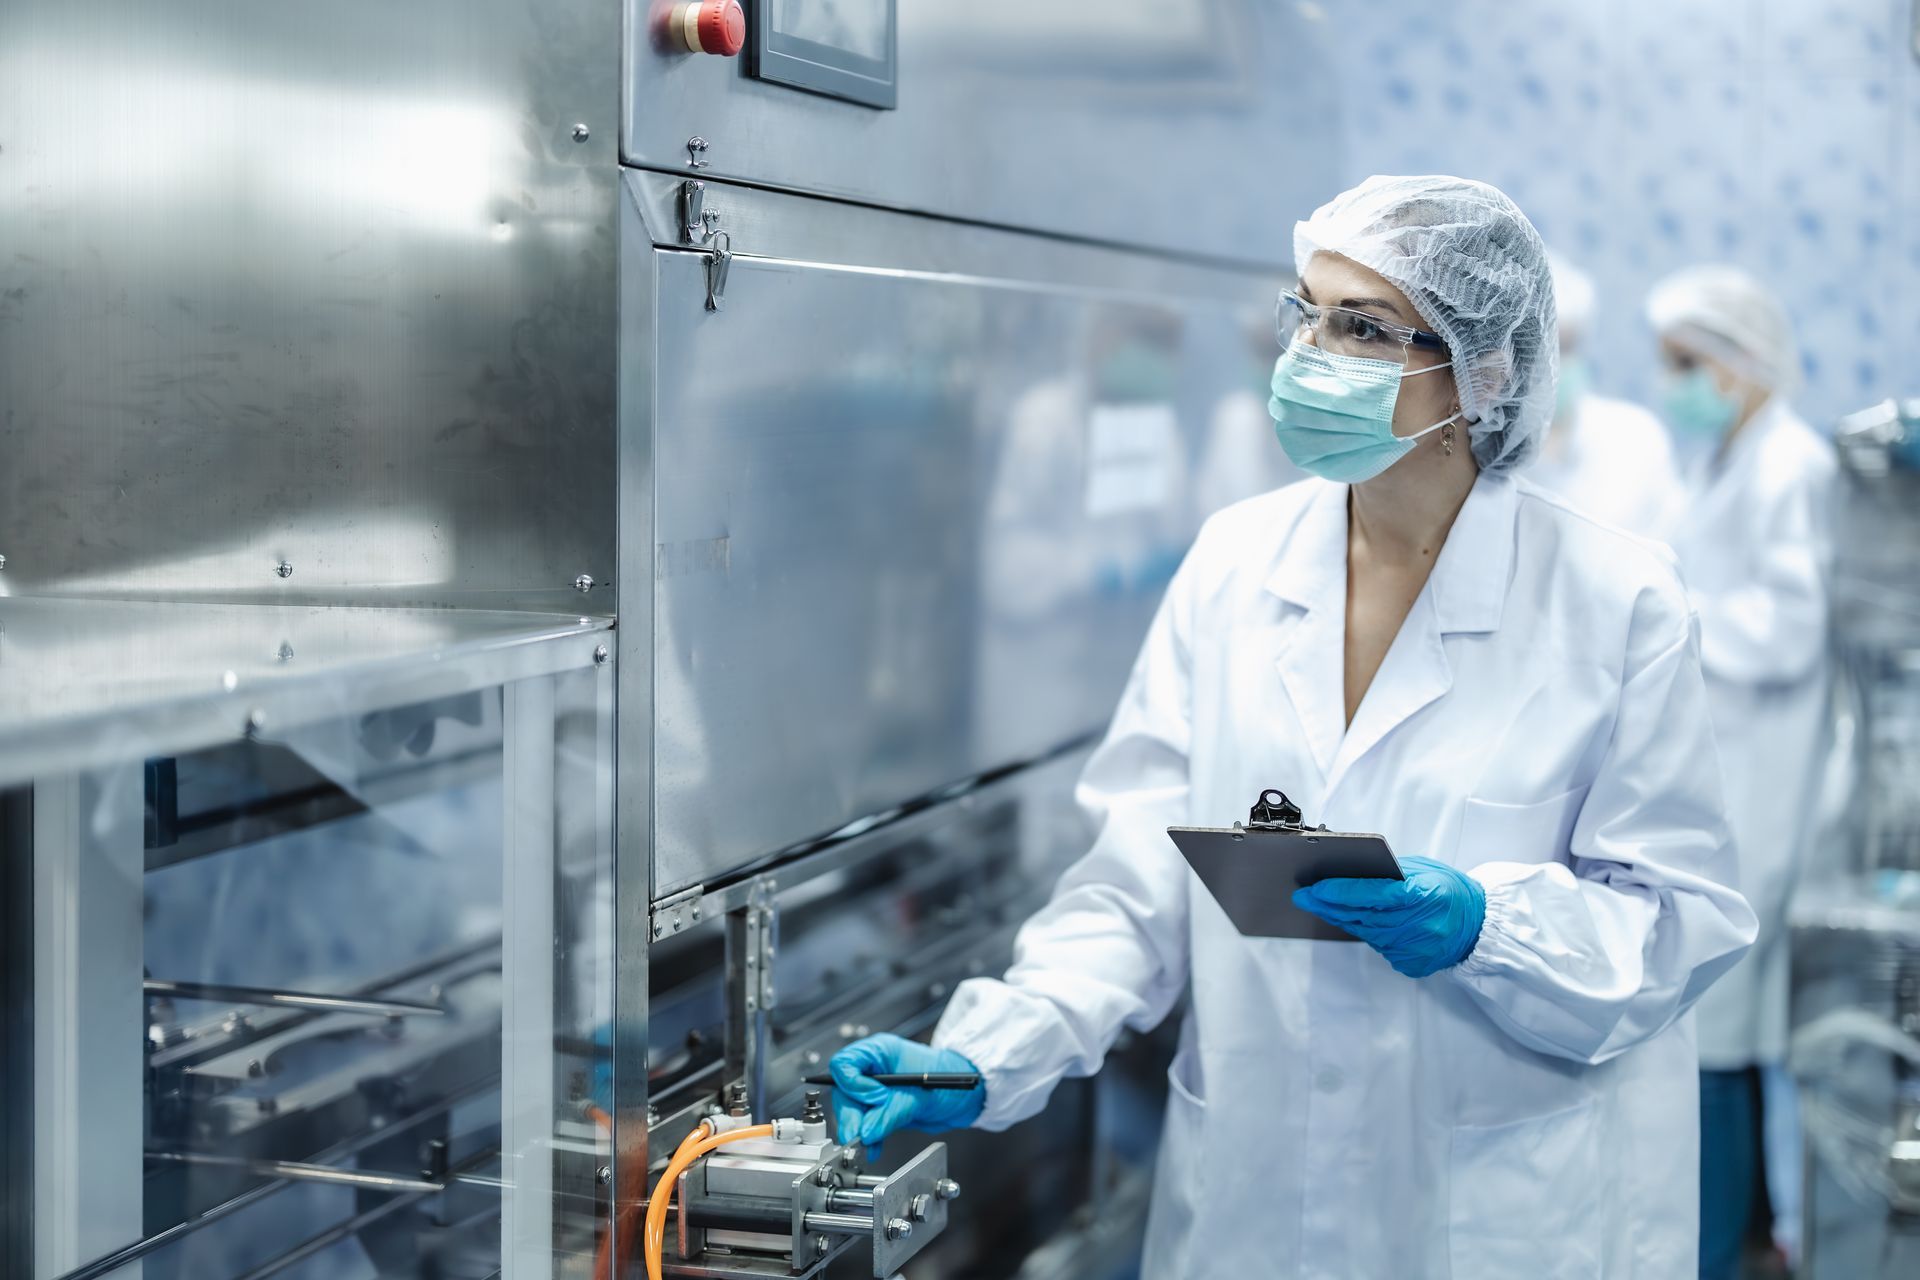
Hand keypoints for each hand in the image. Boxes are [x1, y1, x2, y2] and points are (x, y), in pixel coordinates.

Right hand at [829, 1033, 984, 1158]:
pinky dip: (868, 1136)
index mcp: (879, 1051)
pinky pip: (865, 1122)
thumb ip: (889, 1113)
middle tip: (859, 1135)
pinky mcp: (881, 1107)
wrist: (964, 1096)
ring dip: (859, 1129)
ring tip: (869, 1144)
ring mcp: (876, 1088)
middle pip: (845, 1090)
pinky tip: (874, 1146)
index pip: (845, 1064)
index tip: (875, 1100)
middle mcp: (873, 1068)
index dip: (854, 1085)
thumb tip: (866, 1131)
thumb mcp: (918, 1095)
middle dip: (852, 1114)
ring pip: (852, 1109)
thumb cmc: (948, 1078)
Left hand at [1292, 856, 1486, 977]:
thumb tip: (1352, 872)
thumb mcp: (1424, 870)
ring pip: (1366, 933)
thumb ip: (1391, 872)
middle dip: (1329, 905)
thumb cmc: (1450, 891)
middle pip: (1363, 916)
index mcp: (1423, 896)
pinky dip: (1369, 933)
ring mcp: (1415, 949)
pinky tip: (1358, 922)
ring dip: (1343, 919)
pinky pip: (1381, 947)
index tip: (1315, 888)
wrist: (1479, 925)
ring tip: (1323, 905)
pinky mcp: (1412, 965)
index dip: (1341, 892)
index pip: (1372, 895)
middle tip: (1305, 896)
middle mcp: (1419, 926)